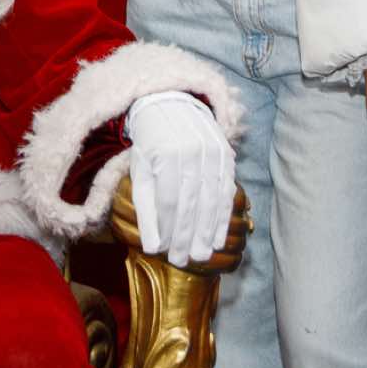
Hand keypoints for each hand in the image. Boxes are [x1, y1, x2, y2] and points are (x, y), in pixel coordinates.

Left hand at [123, 90, 233, 267]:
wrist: (173, 106)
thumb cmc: (151, 144)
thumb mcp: (140, 170)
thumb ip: (145, 206)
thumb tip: (151, 245)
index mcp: (164, 153)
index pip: (167, 199)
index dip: (166, 228)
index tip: (163, 253)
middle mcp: (190, 151)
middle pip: (190, 202)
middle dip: (186, 235)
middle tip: (183, 261)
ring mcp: (212, 153)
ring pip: (211, 200)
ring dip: (207, 232)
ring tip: (201, 255)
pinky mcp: (226, 156)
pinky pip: (226, 192)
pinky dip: (222, 217)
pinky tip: (218, 238)